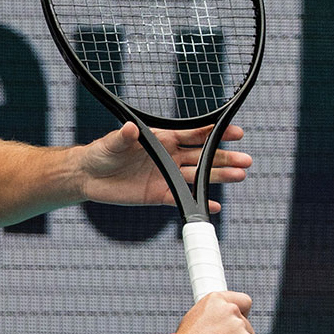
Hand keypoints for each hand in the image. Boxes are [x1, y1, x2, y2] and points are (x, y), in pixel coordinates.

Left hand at [78, 122, 251, 210]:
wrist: (87, 177)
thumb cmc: (101, 153)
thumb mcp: (112, 143)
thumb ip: (124, 137)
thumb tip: (131, 128)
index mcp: (164, 139)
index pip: (196, 134)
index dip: (216, 133)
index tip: (235, 133)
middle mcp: (170, 157)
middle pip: (204, 156)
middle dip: (225, 158)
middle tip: (246, 160)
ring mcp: (167, 176)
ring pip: (198, 176)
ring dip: (219, 176)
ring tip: (240, 176)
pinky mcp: (159, 195)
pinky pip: (182, 198)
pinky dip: (198, 202)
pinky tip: (214, 205)